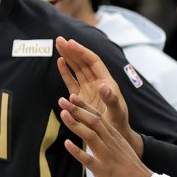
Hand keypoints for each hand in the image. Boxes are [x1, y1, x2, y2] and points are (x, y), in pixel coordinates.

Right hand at [55, 36, 140, 154]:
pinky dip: (65, 71)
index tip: (71, 43)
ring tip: (58, 45)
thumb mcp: (117, 113)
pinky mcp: (80, 97)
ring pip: (76, 69)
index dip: (82, 52)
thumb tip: (103, 85)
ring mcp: (87, 89)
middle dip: (72, 50)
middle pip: (83, 62)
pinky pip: (71, 81)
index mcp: (107, 82)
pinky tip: (60, 61)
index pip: (93, 62)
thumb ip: (111, 99)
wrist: (112, 136)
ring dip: (68, 57)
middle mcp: (97, 82)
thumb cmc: (118, 125)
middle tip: (60, 39)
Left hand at [58, 94, 152, 176]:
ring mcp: (108, 156)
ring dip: (76, 124)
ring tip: (63, 114)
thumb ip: (108, 139)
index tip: (72, 97)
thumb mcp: (120, 148)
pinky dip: (77, 151)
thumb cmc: (131, 169)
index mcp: (115, 137)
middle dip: (77, 110)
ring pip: (91, 136)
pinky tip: (67, 144)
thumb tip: (93, 132)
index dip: (84, 106)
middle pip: (94, 122)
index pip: (98, 117)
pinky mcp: (104, 170)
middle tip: (62, 100)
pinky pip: (89, 159)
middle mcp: (111, 143)